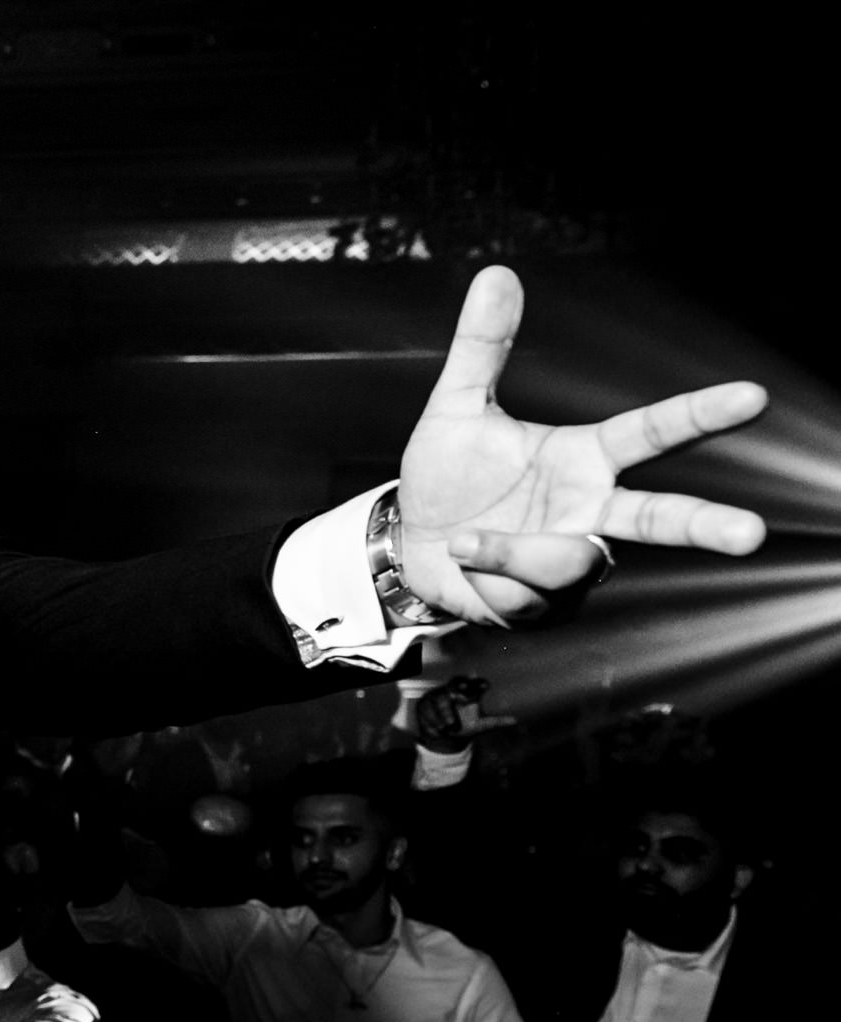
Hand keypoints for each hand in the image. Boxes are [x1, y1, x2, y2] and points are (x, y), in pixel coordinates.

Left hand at [397, 266, 767, 624]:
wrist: (409, 541)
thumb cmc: (447, 474)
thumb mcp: (455, 407)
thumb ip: (482, 347)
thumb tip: (496, 274)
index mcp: (586, 458)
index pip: (653, 432)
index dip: (701, 415)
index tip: (752, 396)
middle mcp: (593, 510)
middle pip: (662, 519)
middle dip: (706, 527)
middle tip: (750, 534)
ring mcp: (574, 560)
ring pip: (569, 561)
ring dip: (508, 549)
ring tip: (467, 536)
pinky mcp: (547, 605)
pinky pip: (526, 594)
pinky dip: (485, 574)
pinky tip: (468, 563)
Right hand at [415, 675, 518, 754]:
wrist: (444, 738)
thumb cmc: (466, 727)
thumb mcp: (481, 727)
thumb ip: (496, 722)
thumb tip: (515, 720)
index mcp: (469, 693)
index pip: (474, 684)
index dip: (478, 683)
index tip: (484, 687)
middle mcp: (453, 690)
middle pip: (455, 683)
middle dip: (457, 686)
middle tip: (461, 692)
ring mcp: (437, 695)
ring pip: (440, 699)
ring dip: (443, 713)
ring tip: (447, 727)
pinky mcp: (424, 703)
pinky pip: (427, 709)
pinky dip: (431, 720)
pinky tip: (436, 729)